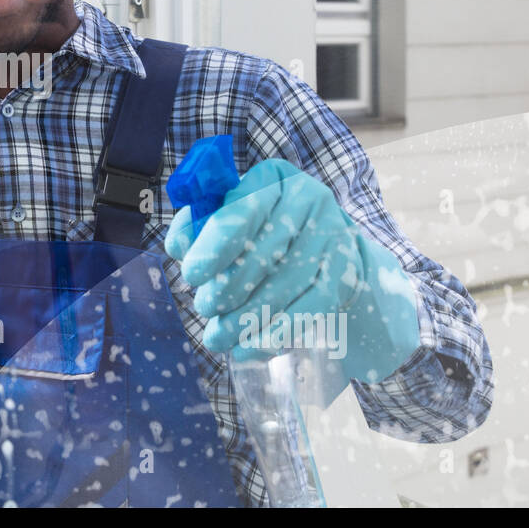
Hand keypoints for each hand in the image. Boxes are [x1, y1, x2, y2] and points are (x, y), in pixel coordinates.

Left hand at [164, 158, 421, 389]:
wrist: (323, 248)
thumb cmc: (261, 233)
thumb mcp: (229, 220)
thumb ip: (199, 228)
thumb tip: (180, 245)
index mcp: (273, 178)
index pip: (242, 211)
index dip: (214, 245)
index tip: (192, 275)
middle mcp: (309, 198)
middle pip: (264, 251)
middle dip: (228, 287)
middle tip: (205, 309)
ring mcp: (334, 235)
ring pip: (286, 283)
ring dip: (247, 318)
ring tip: (218, 338)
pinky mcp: (348, 271)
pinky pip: (313, 307)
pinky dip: (278, 332)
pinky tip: (249, 348)